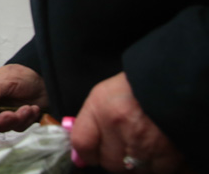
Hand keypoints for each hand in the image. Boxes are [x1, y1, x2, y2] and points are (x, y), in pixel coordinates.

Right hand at [0, 64, 47, 131]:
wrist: (46, 83)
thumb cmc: (25, 76)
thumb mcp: (8, 79)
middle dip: (3, 119)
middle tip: (13, 114)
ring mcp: (3, 111)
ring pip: (2, 126)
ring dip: (17, 120)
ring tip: (28, 108)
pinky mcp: (15, 119)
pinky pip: (17, 127)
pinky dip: (26, 120)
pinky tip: (33, 109)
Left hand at [70, 72, 190, 172]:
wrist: (172, 85)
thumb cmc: (134, 88)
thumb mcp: (103, 96)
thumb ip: (88, 123)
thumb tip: (78, 153)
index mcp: (103, 109)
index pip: (82, 144)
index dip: (85, 152)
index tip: (90, 152)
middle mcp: (122, 128)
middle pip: (108, 162)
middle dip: (113, 156)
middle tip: (123, 142)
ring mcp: (146, 145)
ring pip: (131, 170)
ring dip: (134, 163)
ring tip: (141, 143)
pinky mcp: (169, 157)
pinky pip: (154, 172)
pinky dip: (154, 166)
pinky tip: (156, 149)